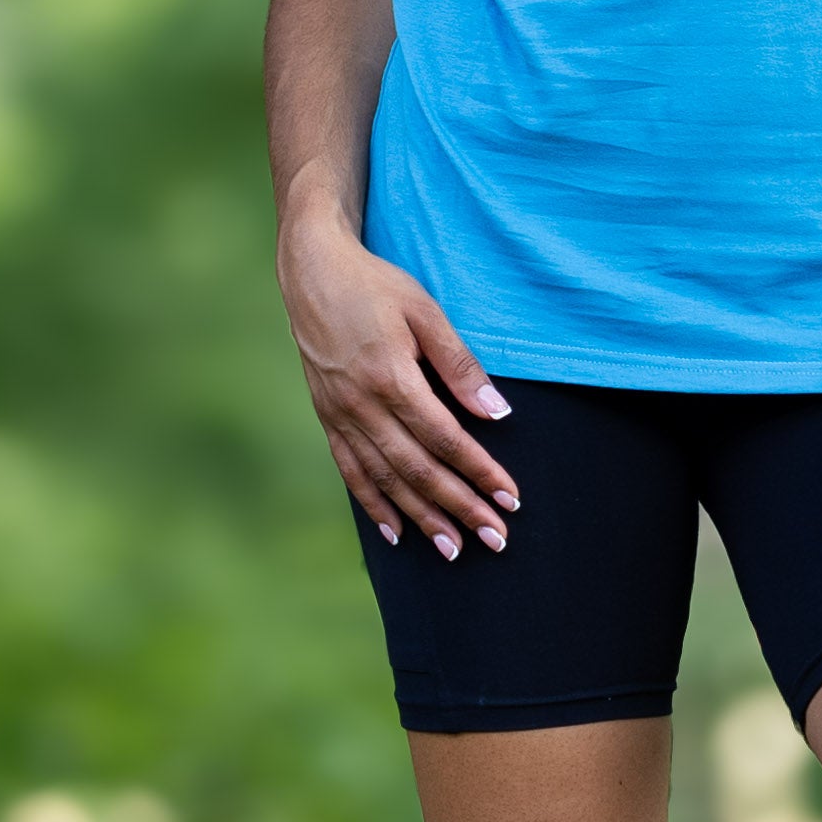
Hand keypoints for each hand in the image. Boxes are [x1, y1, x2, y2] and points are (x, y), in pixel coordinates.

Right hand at [279, 215, 517, 560]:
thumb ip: (460, 365)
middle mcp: (362, 404)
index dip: (479, 471)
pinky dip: (373, 504)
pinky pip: (351, 470)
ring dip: (422, 517)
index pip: (445, 438)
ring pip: (386, 479)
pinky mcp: (328, 417)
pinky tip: (396, 533)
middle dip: (460, 507)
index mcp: (391, 377)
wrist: (311, 271)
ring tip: (453, 549)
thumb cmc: (376, 286)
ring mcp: (340, 414)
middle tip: (494, 539)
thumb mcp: (425, 311)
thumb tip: (496, 413)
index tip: (510, 498)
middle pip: (418, 469)